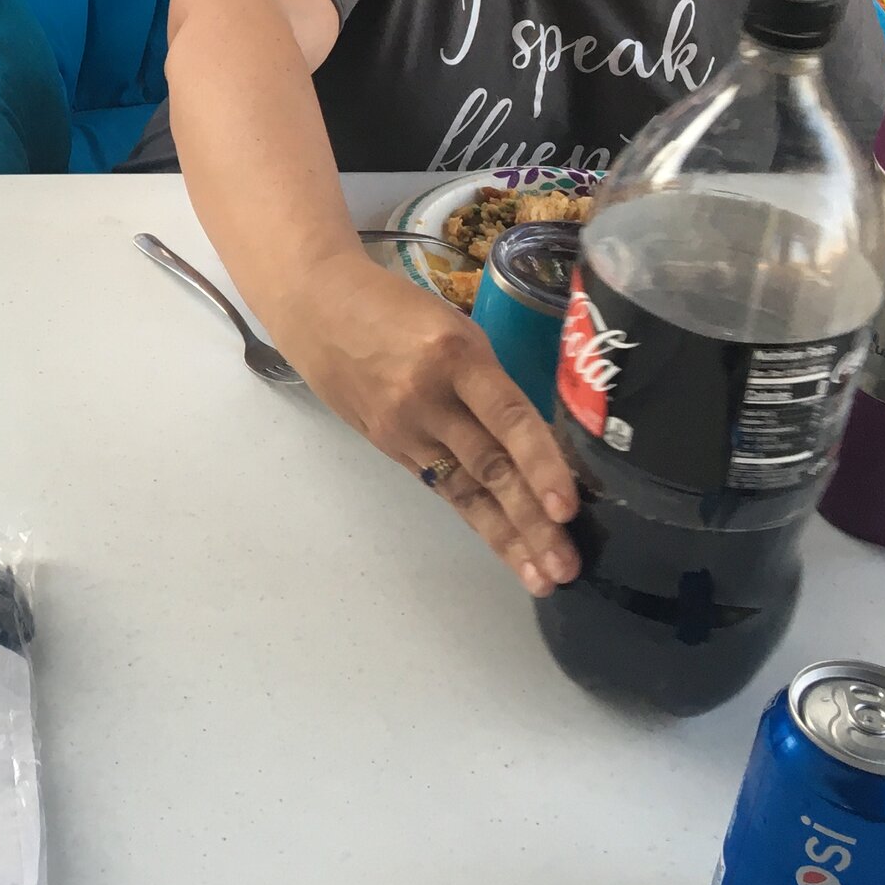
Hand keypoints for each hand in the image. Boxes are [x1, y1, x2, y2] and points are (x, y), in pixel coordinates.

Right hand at [292, 260, 579, 595]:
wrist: (316, 307)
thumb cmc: (395, 306)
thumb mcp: (452, 327)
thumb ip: (488, 381)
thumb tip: (535, 437)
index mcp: (454, 357)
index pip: (508, 417)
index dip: (541, 463)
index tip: (567, 508)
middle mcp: (428, 399)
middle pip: (488, 467)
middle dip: (531, 522)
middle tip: (566, 567)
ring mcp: (404, 429)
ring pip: (465, 491)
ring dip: (507, 537)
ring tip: (542, 577)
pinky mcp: (389, 446)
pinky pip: (441, 485)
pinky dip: (476, 517)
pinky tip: (503, 544)